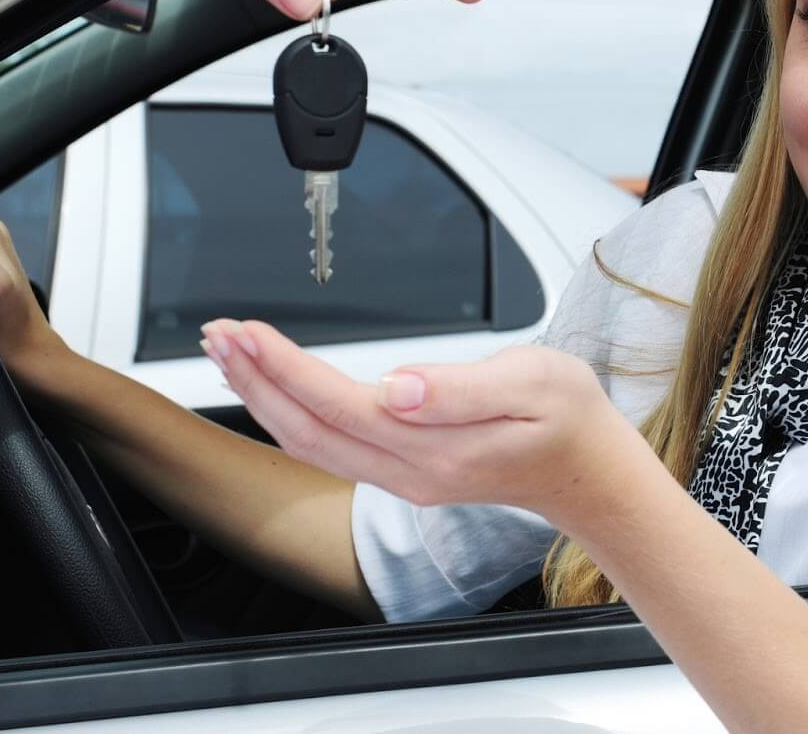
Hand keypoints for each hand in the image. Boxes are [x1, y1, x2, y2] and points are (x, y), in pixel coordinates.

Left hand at [201, 319, 640, 521]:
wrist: (590, 472)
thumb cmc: (569, 420)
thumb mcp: (535, 383)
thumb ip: (463, 387)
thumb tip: (398, 386)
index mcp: (437, 445)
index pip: (340, 404)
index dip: (285, 368)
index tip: (248, 331)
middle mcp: (411, 470)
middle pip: (308, 429)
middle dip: (255, 380)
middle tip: (217, 334)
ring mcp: (404, 476)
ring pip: (311, 442)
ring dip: (263, 397)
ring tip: (228, 354)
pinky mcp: (404, 470)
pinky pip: (329, 446)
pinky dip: (289, 413)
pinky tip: (274, 389)